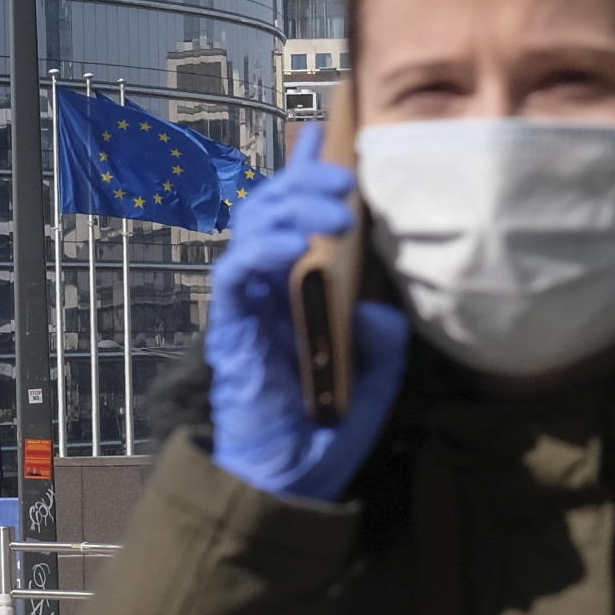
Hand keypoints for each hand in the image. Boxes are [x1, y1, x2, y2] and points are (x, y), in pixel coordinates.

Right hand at [204, 124, 409, 503]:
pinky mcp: (231, 324)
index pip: (302, 216)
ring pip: (255, 226)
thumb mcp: (374, 381)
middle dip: (308, 179)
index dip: (309, 172)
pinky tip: (292, 245)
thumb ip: (383, 343)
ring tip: (336, 205)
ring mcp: (249, 303)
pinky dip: (262, 249)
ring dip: (293, 205)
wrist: (286, 484)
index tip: (329, 130)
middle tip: (346, 175)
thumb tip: (382, 309)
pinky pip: (235, 271)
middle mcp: (272, 287)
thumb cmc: (323, 432)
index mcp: (303, 287)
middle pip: (277, 208)